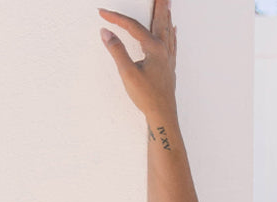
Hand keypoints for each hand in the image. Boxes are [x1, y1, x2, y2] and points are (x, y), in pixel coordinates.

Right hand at [98, 0, 177, 121]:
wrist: (163, 116)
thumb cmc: (147, 97)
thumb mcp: (128, 73)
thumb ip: (117, 51)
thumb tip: (106, 32)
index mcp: (154, 49)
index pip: (133, 26)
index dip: (116, 19)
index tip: (102, 13)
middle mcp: (163, 51)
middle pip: (159, 21)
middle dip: (159, 6)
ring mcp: (168, 59)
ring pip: (167, 31)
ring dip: (166, 16)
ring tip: (168, 4)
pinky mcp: (169, 68)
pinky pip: (172, 44)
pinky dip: (172, 34)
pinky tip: (174, 30)